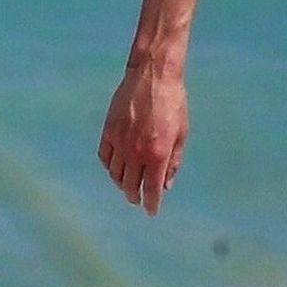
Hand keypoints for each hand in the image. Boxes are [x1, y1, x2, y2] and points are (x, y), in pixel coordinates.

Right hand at [98, 60, 188, 214]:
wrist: (153, 75)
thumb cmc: (173, 102)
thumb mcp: (181, 133)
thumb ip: (173, 161)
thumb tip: (166, 185)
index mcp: (157, 153)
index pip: (151, 188)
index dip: (150, 203)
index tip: (151, 211)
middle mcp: (136, 151)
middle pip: (130, 185)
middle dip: (134, 196)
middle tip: (138, 200)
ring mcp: (119, 141)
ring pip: (115, 174)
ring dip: (122, 184)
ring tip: (127, 187)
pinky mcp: (108, 130)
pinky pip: (105, 157)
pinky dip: (109, 167)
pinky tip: (116, 169)